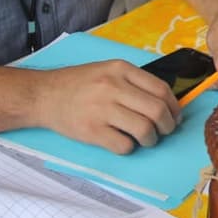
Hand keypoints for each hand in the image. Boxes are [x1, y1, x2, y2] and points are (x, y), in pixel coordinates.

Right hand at [34, 60, 181, 153]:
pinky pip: (124, 145)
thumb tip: (165, 102)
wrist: (42, 95)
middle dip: (167, 125)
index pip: (161, 89)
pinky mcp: (91, 131)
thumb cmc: (79, 84)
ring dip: (151, 139)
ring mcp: (101, 109)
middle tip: (164, 131)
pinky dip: (130, 147)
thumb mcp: (107, 70)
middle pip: (156, 110)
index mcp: (120, 69)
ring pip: (144, 129)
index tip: (174, 116)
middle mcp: (112, 87)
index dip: (174, 107)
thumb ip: (133, 81)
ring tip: (146, 139)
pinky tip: (124, 142)